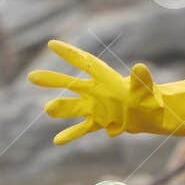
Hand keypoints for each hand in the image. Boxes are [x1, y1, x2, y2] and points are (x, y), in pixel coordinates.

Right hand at [27, 40, 160, 144]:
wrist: (153, 115)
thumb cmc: (151, 99)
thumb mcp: (146, 90)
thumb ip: (140, 81)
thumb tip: (140, 68)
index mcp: (107, 79)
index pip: (85, 63)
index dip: (69, 53)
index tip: (52, 44)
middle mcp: (97, 91)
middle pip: (71, 83)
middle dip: (53, 80)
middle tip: (32, 76)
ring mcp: (96, 107)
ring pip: (74, 107)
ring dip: (61, 109)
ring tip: (47, 109)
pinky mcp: (99, 122)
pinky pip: (82, 128)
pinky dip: (71, 134)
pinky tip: (57, 140)